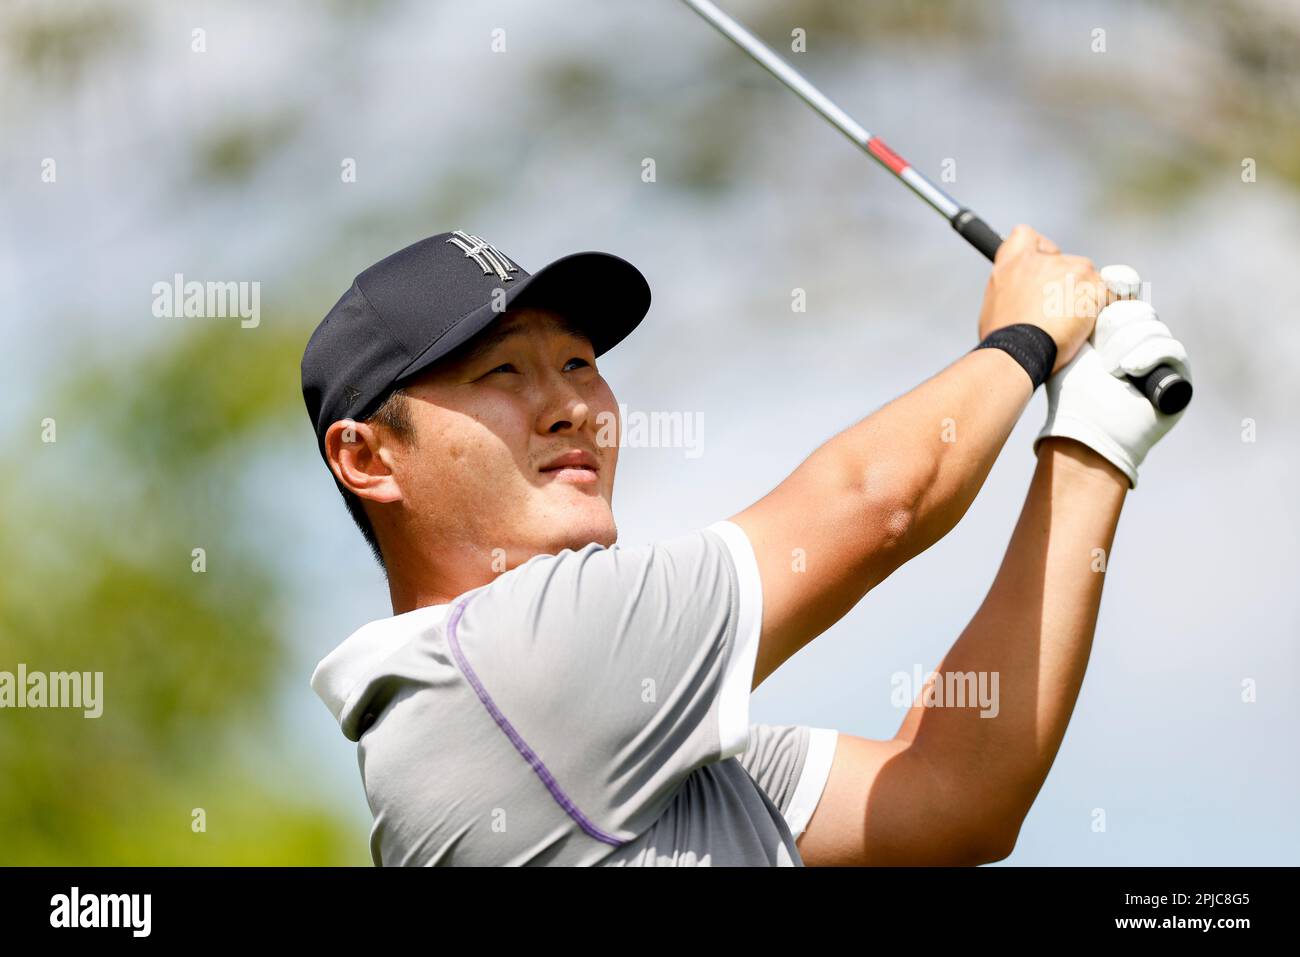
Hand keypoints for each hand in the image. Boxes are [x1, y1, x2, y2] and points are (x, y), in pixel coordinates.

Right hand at [978, 225, 1104, 373]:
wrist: (1017, 354)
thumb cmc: (1003, 338)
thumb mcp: (994, 303)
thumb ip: (1011, 287)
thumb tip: (1020, 295)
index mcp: (1013, 262)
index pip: (1026, 236)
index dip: (1037, 251)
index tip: (1041, 267)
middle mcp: (1043, 260)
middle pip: (1064, 260)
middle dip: (1066, 281)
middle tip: (1058, 309)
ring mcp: (1072, 270)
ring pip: (1088, 276)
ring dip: (1084, 295)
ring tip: (1071, 323)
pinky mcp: (1094, 286)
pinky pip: (1109, 293)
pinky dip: (1102, 307)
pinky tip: (1089, 324)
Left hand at [1032, 273, 1190, 489]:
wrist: (1085, 428)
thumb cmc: (1070, 391)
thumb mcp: (1068, 345)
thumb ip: (1070, 311)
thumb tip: (1080, 269)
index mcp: (1115, 329)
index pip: (1126, 295)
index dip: (1118, 291)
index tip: (1103, 291)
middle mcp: (1139, 339)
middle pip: (1139, 308)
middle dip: (1116, 328)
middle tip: (1100, 352)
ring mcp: (1160, 356)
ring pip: (1152, 326)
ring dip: (1125, 348)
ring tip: (1110, 370)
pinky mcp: (1178, 375)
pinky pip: (1171, 348)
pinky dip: (1148, 356)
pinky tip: (1128, 370)